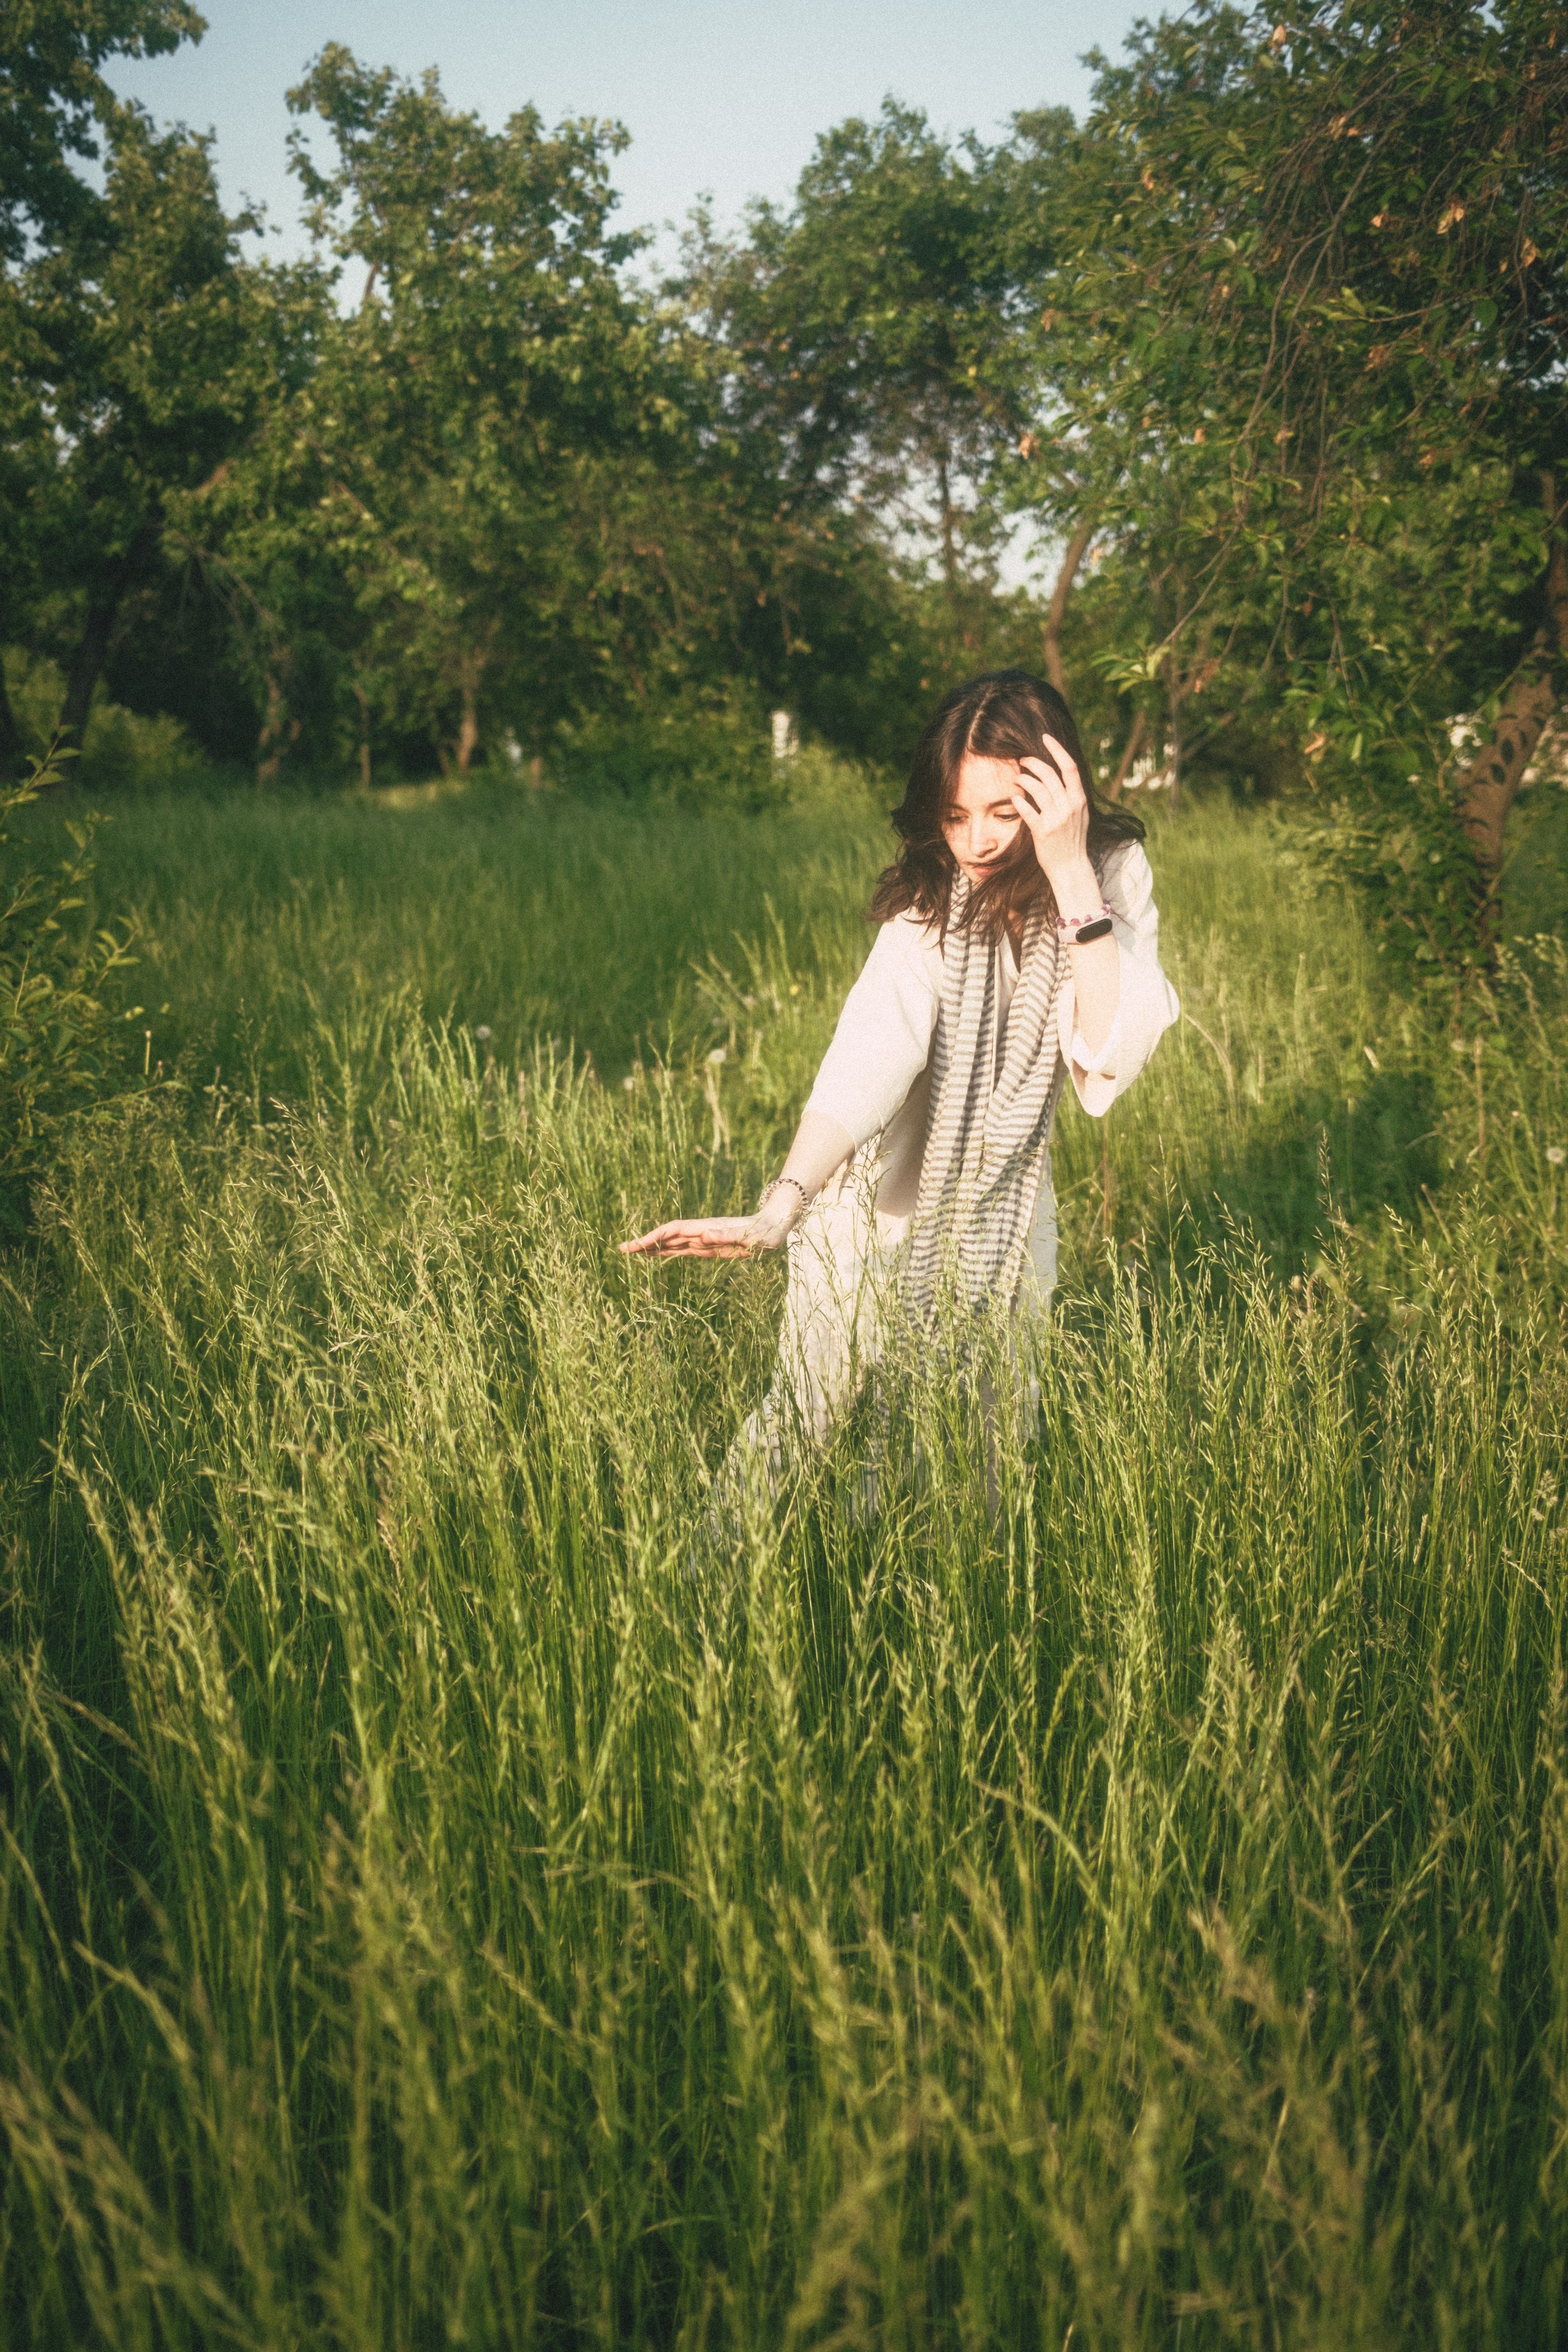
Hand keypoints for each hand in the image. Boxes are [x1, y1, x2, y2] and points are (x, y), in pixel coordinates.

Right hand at [620, 1214, 778, 1259]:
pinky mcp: (709, 1248)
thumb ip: (731, 1234)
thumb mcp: (753, 1237)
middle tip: (622, 1250)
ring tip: (630, 1253)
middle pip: (667, 1235)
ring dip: (652, 1247)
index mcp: (707, 1228)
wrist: (776, 1226)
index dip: (654, 1237)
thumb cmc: (767, 1233)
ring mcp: (704, 1239)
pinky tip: (654, 1256)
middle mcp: (701, 1232)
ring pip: (671, 1243)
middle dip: (645, 1242)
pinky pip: (682, 1250)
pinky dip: (666, 1253)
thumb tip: (705, 1233)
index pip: (673, 1230)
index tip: (637, 1245)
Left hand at [1010, 733, 1096, 901]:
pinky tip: (1014, 798)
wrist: (1071, 867)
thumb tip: (1061, 774)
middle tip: (1022, 761)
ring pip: (1037, 789)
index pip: (1070, 766)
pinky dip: (1019, 801)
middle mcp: (1069, 806)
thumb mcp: (1080, 814)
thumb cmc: (1073, 839)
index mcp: (1079, 799)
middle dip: (1033, 763)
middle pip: (1049, 774)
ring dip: (1023, 779)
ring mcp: (1056, 819)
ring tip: (1016, 779)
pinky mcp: (1043, 831)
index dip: (1057, 749)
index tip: (1045, 738)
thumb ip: (1072, 795)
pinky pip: (1027, 810)